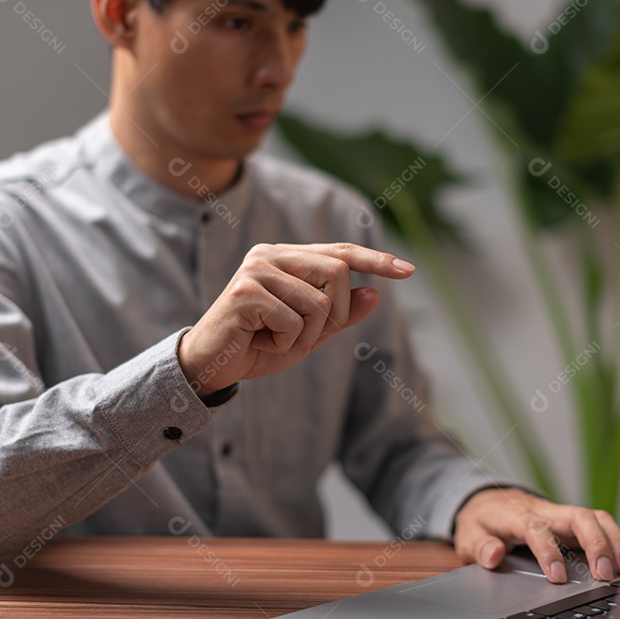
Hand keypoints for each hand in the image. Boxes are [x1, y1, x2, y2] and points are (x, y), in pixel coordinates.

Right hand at [178, 242, 414, 393]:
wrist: (210, 366)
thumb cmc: (256, 346)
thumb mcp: (308, 334)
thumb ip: (339, 314)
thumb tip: (373, 293)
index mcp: (285, 256)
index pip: (340, 252)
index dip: (376, 260)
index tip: (409, 271)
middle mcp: (270, 254)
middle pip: (337, 272)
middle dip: (333, 314)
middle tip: (305, 336)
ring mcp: (256, 270)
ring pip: (318, 302)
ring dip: (306, 335)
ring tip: (274, 339)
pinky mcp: (246, 292)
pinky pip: (294, 321)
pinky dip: (285, 343)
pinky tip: (260, 342)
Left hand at [453, 488, 619, 583]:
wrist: (490, 501)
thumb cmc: (483, 521)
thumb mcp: (468, 533)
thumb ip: (478, 545)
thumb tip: (494, 554)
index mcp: (516, 514)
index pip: (536, 526)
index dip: (548, 550)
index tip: (558, 576)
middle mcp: (545, 511)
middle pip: (578, 516)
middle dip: (595, 543)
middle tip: (605, 574)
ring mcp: (562, 515)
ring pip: (596, 518)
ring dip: (614, 542)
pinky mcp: (574, 523)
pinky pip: (603, 526)